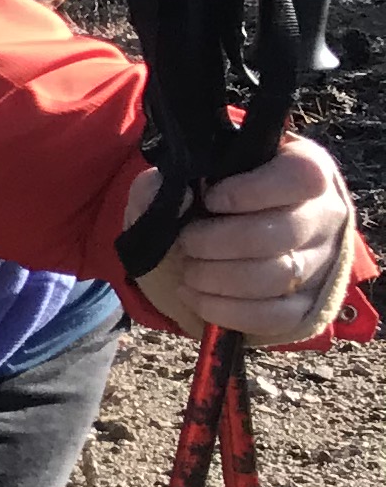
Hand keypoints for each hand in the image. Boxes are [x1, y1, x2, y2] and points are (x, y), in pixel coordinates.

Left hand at [127, 136, 362, 342]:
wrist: (211, 252)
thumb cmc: (201, 208)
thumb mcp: (176, 186)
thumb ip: (163, 182)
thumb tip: (184, 196)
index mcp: (304, 170)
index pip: (301, 176)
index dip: (252, 190)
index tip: (211, 199)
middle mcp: (324, 216)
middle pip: (283, 233)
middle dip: (218, 242)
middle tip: (188, 243)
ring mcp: (322, 263)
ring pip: (278, 276)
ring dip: (217, 277)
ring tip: (190, 271)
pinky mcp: (309, 305)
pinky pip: (275, 316)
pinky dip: (224, 310)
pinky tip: (195, 296)